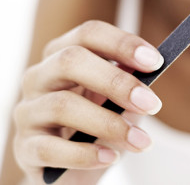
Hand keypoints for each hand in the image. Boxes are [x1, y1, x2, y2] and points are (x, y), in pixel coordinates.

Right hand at [13, 20, 162, 184]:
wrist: (72, 164)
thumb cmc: (98, 126)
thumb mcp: (118, 102)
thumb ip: (131, 86)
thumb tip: (149, 71)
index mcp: (63, 57)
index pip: (89, 34)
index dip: (122, 44)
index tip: (156, 62)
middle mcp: (40, 77)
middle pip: (71, 61)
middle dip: (116, 81)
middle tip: (152, 104)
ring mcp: (28, 111)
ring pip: (62, 106)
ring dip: (110, 124)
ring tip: (141, 141)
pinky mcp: (25, 148)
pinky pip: (49, 148)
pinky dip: (84, 154)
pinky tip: (110, 157)